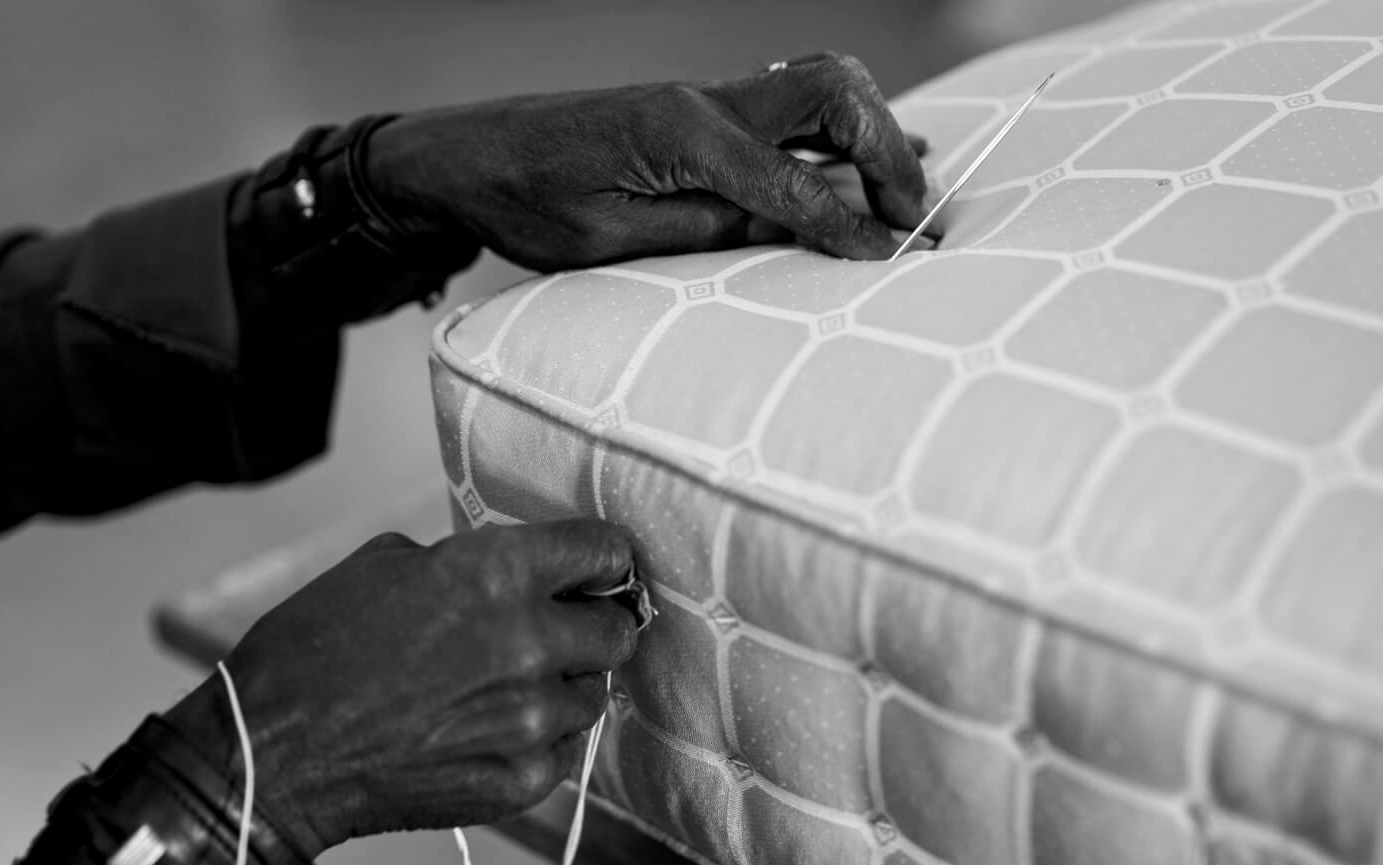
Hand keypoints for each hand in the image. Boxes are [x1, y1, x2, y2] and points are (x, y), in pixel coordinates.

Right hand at [166, 520, 641, 852]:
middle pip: (618, 631)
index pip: (605, 551)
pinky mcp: (523, 779)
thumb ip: (463, 564)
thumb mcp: (382, 566)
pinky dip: (534, 741)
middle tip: (557, 634)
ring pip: (591, 695)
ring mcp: (532, 719)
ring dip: (561, 688)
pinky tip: (482, 732)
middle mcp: (529, 643)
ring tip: (502, 690)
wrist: (273, 752)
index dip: (603, 560)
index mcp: (497, 573)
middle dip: (591, 627)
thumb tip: (504, 576)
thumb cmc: (313, 654)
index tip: (597, 570)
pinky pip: (561, 751)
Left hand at [361, 52, 932, 271]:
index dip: (848, 225)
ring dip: (872, 133)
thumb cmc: (522, 203)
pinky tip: (875, 158)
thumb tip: (784, 237)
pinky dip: (839, 131)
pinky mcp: (699, 112)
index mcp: (681, 134)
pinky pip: (789, 107)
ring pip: (819, 87)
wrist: (466, 156)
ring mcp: (704, 99)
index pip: (794, 182)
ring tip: (906, 195)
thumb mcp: (606, 241)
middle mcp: (703, 102)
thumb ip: (701, 234)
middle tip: (916, 217)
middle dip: (886, 152)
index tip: (889, 260)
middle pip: (831, 96)